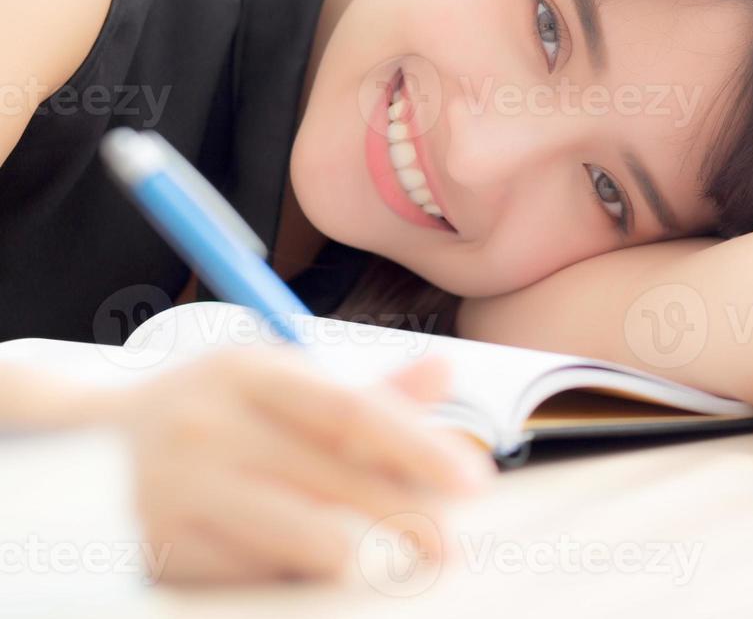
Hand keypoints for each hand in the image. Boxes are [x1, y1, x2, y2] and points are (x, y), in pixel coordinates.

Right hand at [111, 345, 493, 583]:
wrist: (83, 444)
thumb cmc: (214, 411)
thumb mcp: (281, 382)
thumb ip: (367, 391)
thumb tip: (445, 375)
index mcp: (248, 372)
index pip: (351, 412)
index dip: (418, 449)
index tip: (472, 480)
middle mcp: (207, 426)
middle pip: (336, 482)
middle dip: (408, 519)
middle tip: (451, 548)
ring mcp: (174, 492)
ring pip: (302, 540)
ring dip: (354, 556)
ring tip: (378, 559)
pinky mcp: (157, 550)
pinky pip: (257, 577)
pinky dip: (293, 576)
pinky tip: (300, 566)